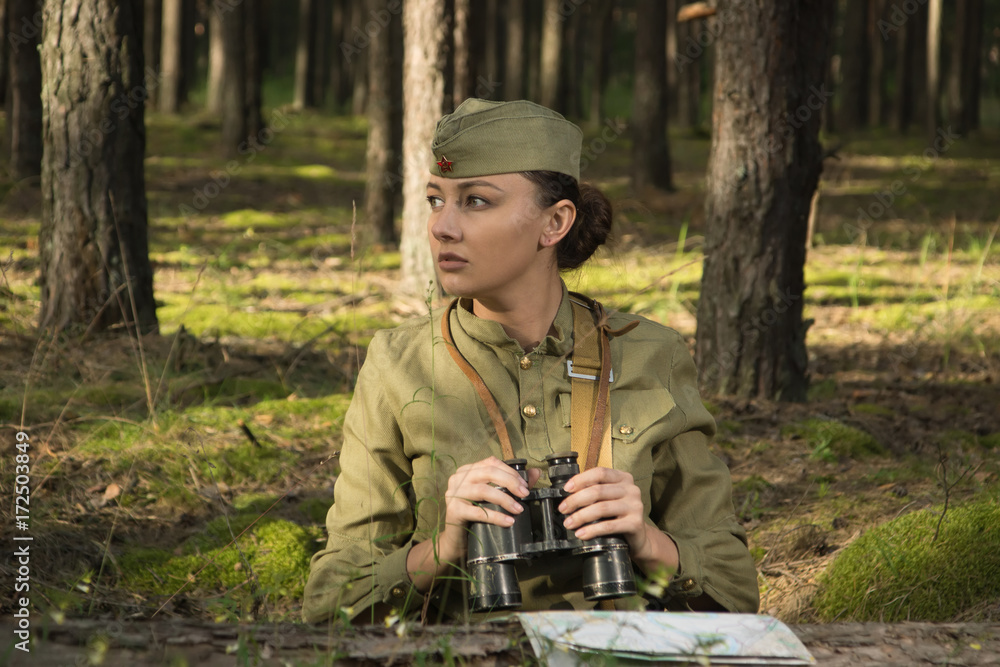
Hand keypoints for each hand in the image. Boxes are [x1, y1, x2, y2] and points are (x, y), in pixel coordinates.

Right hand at [435, 457, 540, 564]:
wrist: (456, 539)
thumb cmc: (474, 514)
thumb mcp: (492, 496)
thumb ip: (512, 483)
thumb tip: (536, 473)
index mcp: (467, 470)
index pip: (491, 462)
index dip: (510, 471)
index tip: (524, 484)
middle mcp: (458, 478)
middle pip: (488, 472)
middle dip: (510, 482)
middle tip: (525, 494)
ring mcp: (454, 494)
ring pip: (484, 490)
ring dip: (505, 500)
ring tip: (518, 509)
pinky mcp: (454, 511)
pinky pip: (478, 511)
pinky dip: (496, 516)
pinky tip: (508, 521)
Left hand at [558, 467, 677, 572]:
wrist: (639, 536)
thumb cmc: (618, 514)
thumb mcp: (609, 498)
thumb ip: (595, 491)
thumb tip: (567, 494)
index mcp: (623, 478)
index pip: (600, 472)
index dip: (581, 479)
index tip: (566, 489)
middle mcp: (631, 489)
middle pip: (598, 491)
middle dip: (576, 500)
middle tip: (563, 509)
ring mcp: (635, 506)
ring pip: (602, 508)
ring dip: (581, 516)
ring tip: (569, 523)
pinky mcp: (635, 523)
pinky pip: (609, 526)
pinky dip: (592, 530)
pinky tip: (582, 534)